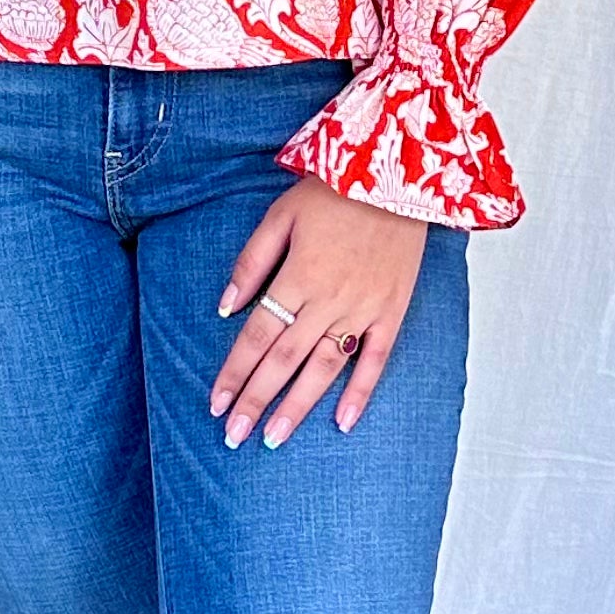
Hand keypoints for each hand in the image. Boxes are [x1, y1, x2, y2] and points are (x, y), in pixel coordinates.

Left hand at [210, 179, 428, 446]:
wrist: (399, 176)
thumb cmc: (334, 191)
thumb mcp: (280, 215)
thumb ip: (251, 263)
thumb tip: (226, 308)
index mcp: (297, 277)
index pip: (256, 336)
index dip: (233, 373)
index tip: (216, 404)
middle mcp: (328, 300)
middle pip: (283, 360)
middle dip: (255, 400)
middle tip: (234, 436)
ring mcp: (363, 309)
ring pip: (324, 368)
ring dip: (297, 406)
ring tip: (274, 438)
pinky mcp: (391, 311)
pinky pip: (376, 360)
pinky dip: (360, 393)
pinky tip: (342, 423)